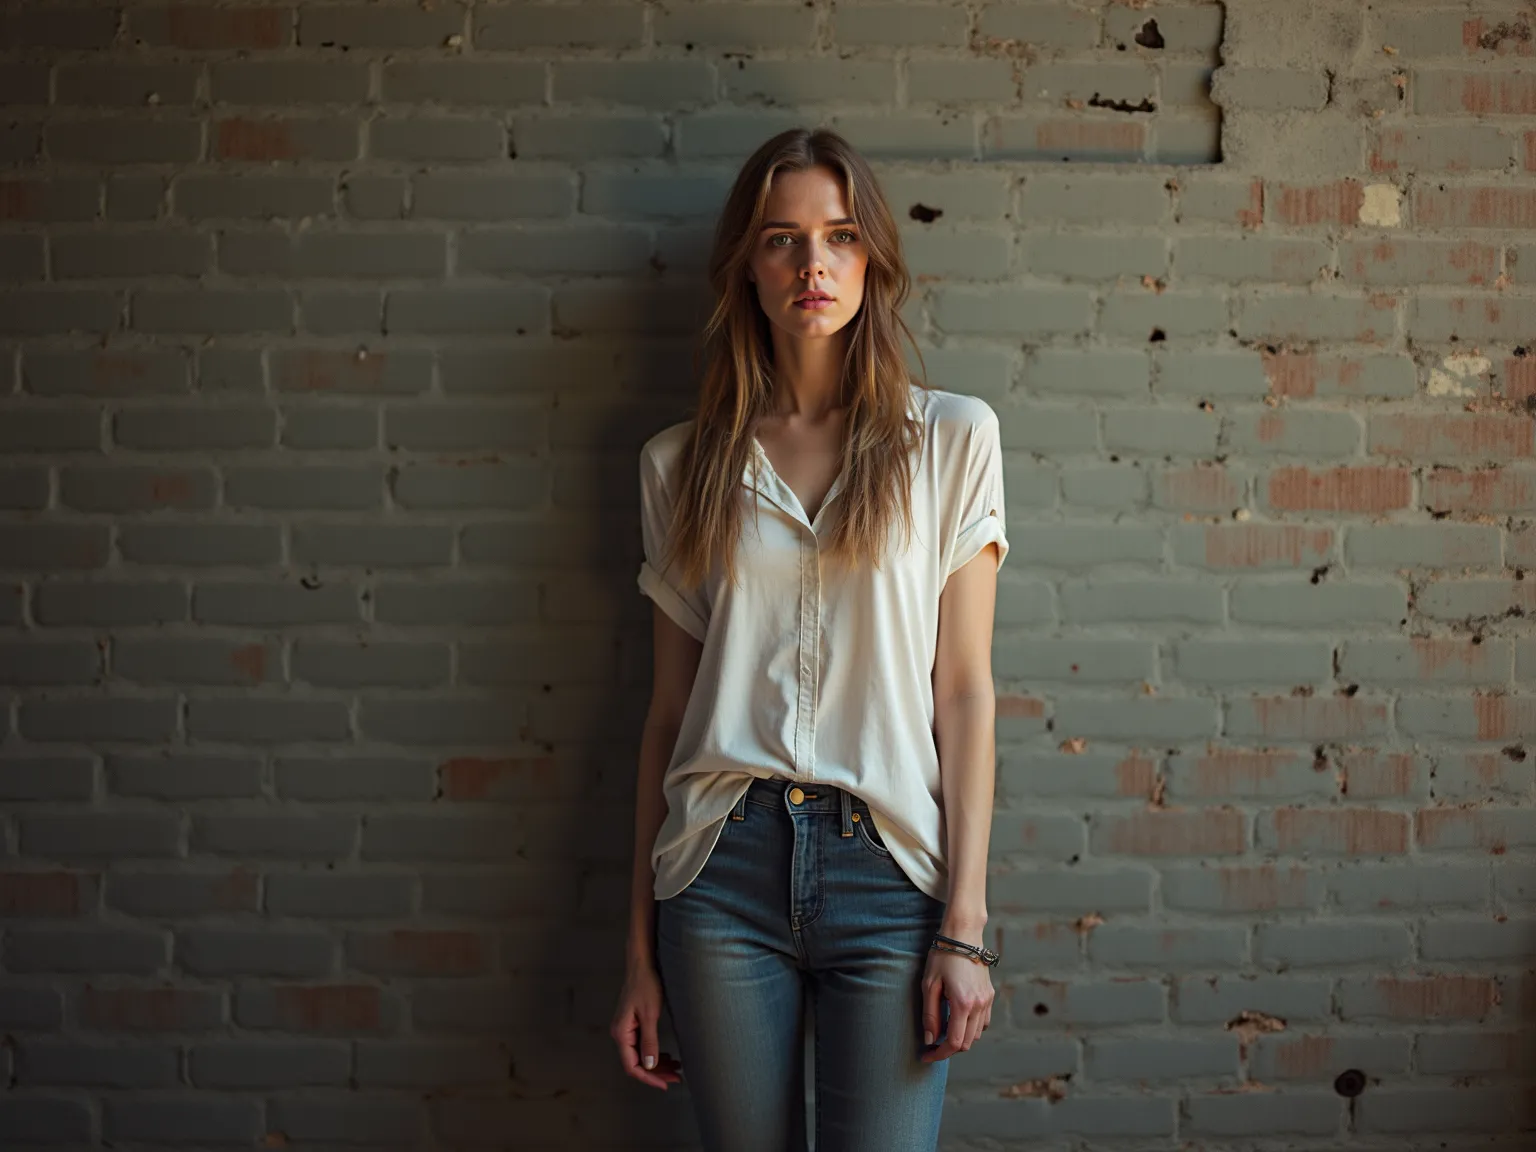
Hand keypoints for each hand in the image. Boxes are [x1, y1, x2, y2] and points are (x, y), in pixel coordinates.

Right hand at [610, 960, 683, 1088]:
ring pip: (640, 1056)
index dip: (649, 1078)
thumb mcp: (650, 1014)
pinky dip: (654, 1053)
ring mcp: (626, 1030)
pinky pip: (642, 1046)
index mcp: (621, 1033)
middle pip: (636, 1063)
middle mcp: (621, 1034)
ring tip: (676, 1068)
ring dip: (657, 1064)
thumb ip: (649, 1041)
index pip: (632, 1066)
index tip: (665, 1084)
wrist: (642, 965)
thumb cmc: (646, 985)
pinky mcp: (633, 1025)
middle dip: (657, 1073)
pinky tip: (667, 1056)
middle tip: (676, 1078)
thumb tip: (650, 1065)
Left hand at [918, 945, 993, 1062]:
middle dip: (948, 1048)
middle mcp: (979, 1005)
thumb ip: (930, 1014)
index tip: (926, 1055)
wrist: (963, 935)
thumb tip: (929, 1039)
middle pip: (966, 1043)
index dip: (939, 1053)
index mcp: (963, 1004)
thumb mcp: (929, 984)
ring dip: (960, 1038)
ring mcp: (987, 1001)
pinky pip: (983, 1022)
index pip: (954, 1042)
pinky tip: (957, 1020)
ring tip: (943, 1031)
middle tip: (931, 1044)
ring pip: (976, 1035)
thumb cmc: (942, 956)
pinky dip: (971, 1028)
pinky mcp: (990, 995)